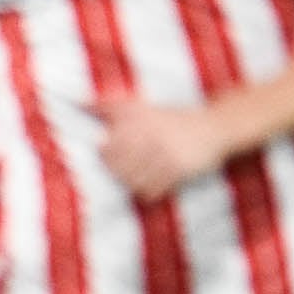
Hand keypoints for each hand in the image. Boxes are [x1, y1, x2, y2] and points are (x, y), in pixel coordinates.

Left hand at [93, 94, 230, 202]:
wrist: (214, 126)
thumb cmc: (170, 118)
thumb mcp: (140, 106)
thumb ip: (108, 106)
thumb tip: (78, 101)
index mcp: (138, 121)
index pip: (107, 148)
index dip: (105, 156)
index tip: (110, 155)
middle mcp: (150, 136)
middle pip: (118, 167)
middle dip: (117, 172)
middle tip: (126, 169)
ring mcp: (165, 154)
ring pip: (133, 181)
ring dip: (131, 184)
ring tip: (137, 178)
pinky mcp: (179, 169)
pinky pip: (153, 190)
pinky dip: (147, 192)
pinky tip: (150, 186)